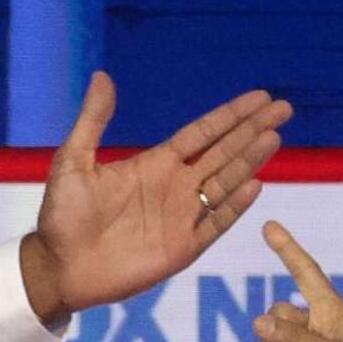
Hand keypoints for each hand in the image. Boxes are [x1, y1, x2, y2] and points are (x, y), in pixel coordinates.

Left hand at [17, 73, 287, 324]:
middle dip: (252, 130)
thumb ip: (93, 121)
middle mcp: (175, 188)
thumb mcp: (73, 160)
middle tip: (284, 109)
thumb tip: (102, 75)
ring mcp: (181, 218)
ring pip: (226, 184)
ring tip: (274, 137)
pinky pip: (215, 224)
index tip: (260, 98)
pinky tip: (255, 184)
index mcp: (154, 164)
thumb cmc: (62, 215)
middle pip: (224, 153)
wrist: (58, 266)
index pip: (203, 134)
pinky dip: (234, 206)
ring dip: (250, 161)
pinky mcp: (182, 249)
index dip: (231, 116)